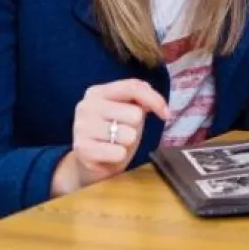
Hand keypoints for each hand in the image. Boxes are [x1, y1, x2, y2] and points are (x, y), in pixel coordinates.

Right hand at [52, 79, 169, 195]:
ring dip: (127, 144)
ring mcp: (82, 127)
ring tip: (115, 144)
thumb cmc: (113, 133)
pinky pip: (119, 153)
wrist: (89, 162)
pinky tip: (108, 155)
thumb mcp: (127, 112)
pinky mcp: (82, 149)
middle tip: (122, 133)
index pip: (133, 87)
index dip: (155, 100)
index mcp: (98, 92)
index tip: (166, 115)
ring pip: (128, 135)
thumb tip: (159, 105)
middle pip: (135, 114)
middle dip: (136, 127)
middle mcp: (86, 106)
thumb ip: (140, 100)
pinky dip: (119, 157)